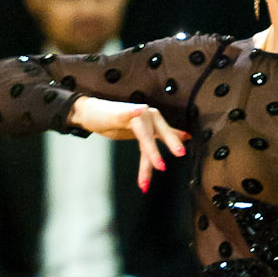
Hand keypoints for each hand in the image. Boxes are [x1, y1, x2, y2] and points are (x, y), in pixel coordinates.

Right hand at [71, 94, 188, 191]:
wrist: (91, 112)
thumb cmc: (117, 121)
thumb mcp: (144, 131)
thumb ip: (164, 133)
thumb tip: (186, 136)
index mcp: (153, 121)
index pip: (165, 135)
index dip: (174, 143)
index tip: (182, 155)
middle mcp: (146, 115)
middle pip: (159, 132)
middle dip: (170, 143)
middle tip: (179, 156)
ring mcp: (133, 113)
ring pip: (145, 132)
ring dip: (152, 149)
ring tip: (158, 166)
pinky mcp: (118, 113)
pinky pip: (127, 112)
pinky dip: (133, 112)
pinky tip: (139, 110)